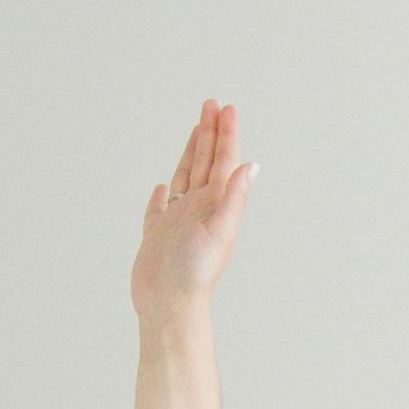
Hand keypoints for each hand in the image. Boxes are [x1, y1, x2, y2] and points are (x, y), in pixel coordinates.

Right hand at [132, 98, 257, 322]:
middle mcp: (198, 209)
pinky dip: (161, 196)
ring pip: (184, 177)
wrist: (169, 304)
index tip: (227, 107)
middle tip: (212, 103)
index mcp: (215, 205)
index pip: (223, 161)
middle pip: (204, 162)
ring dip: (190, 153)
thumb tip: (251, 166)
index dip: (226, 134)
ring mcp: (177, 221)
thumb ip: (234, 197)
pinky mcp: (158, 235)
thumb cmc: (194, 272)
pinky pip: (158, 208)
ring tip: (195, 131)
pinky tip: (162, 188)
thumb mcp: (220, 230)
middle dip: (209, 133)